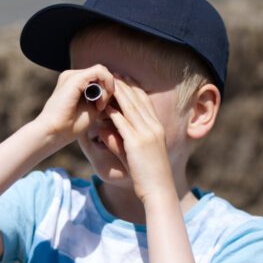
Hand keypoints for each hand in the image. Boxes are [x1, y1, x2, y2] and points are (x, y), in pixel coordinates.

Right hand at [37, 65, 115, 146]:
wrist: (54, 132)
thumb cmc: (72, 125)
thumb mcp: (93, 108)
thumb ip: (103, 97)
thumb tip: (119, 90)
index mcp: (76, 82)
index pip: (100, 77)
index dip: (109, 90)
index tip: (107, 109)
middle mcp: (73, 75)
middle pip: (102, 73)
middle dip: (109, 89)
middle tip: (104, 108)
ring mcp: (72, 75)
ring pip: (102, 71)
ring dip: (107, 89)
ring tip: (101, 106)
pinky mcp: (75, 78)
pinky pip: (99, 72)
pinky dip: (105, 86)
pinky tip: (100, 104)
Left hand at [103, 74, 174, 202]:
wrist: (159, 190)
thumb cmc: (148, 176)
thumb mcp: (136, 155)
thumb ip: (121, 141)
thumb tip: (103, 131)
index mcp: (157, 128)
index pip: (145, 101)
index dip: (134, 88)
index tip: (124, 78)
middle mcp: (153, 127)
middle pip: (138, 99)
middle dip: (125, 84)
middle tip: (113, 72)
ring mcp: (146, 134)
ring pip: (130, 107)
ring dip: (118, 93)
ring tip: (107, 82)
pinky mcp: (137, 143)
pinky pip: (123, 123)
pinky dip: (113, 112)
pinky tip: (104, 104)